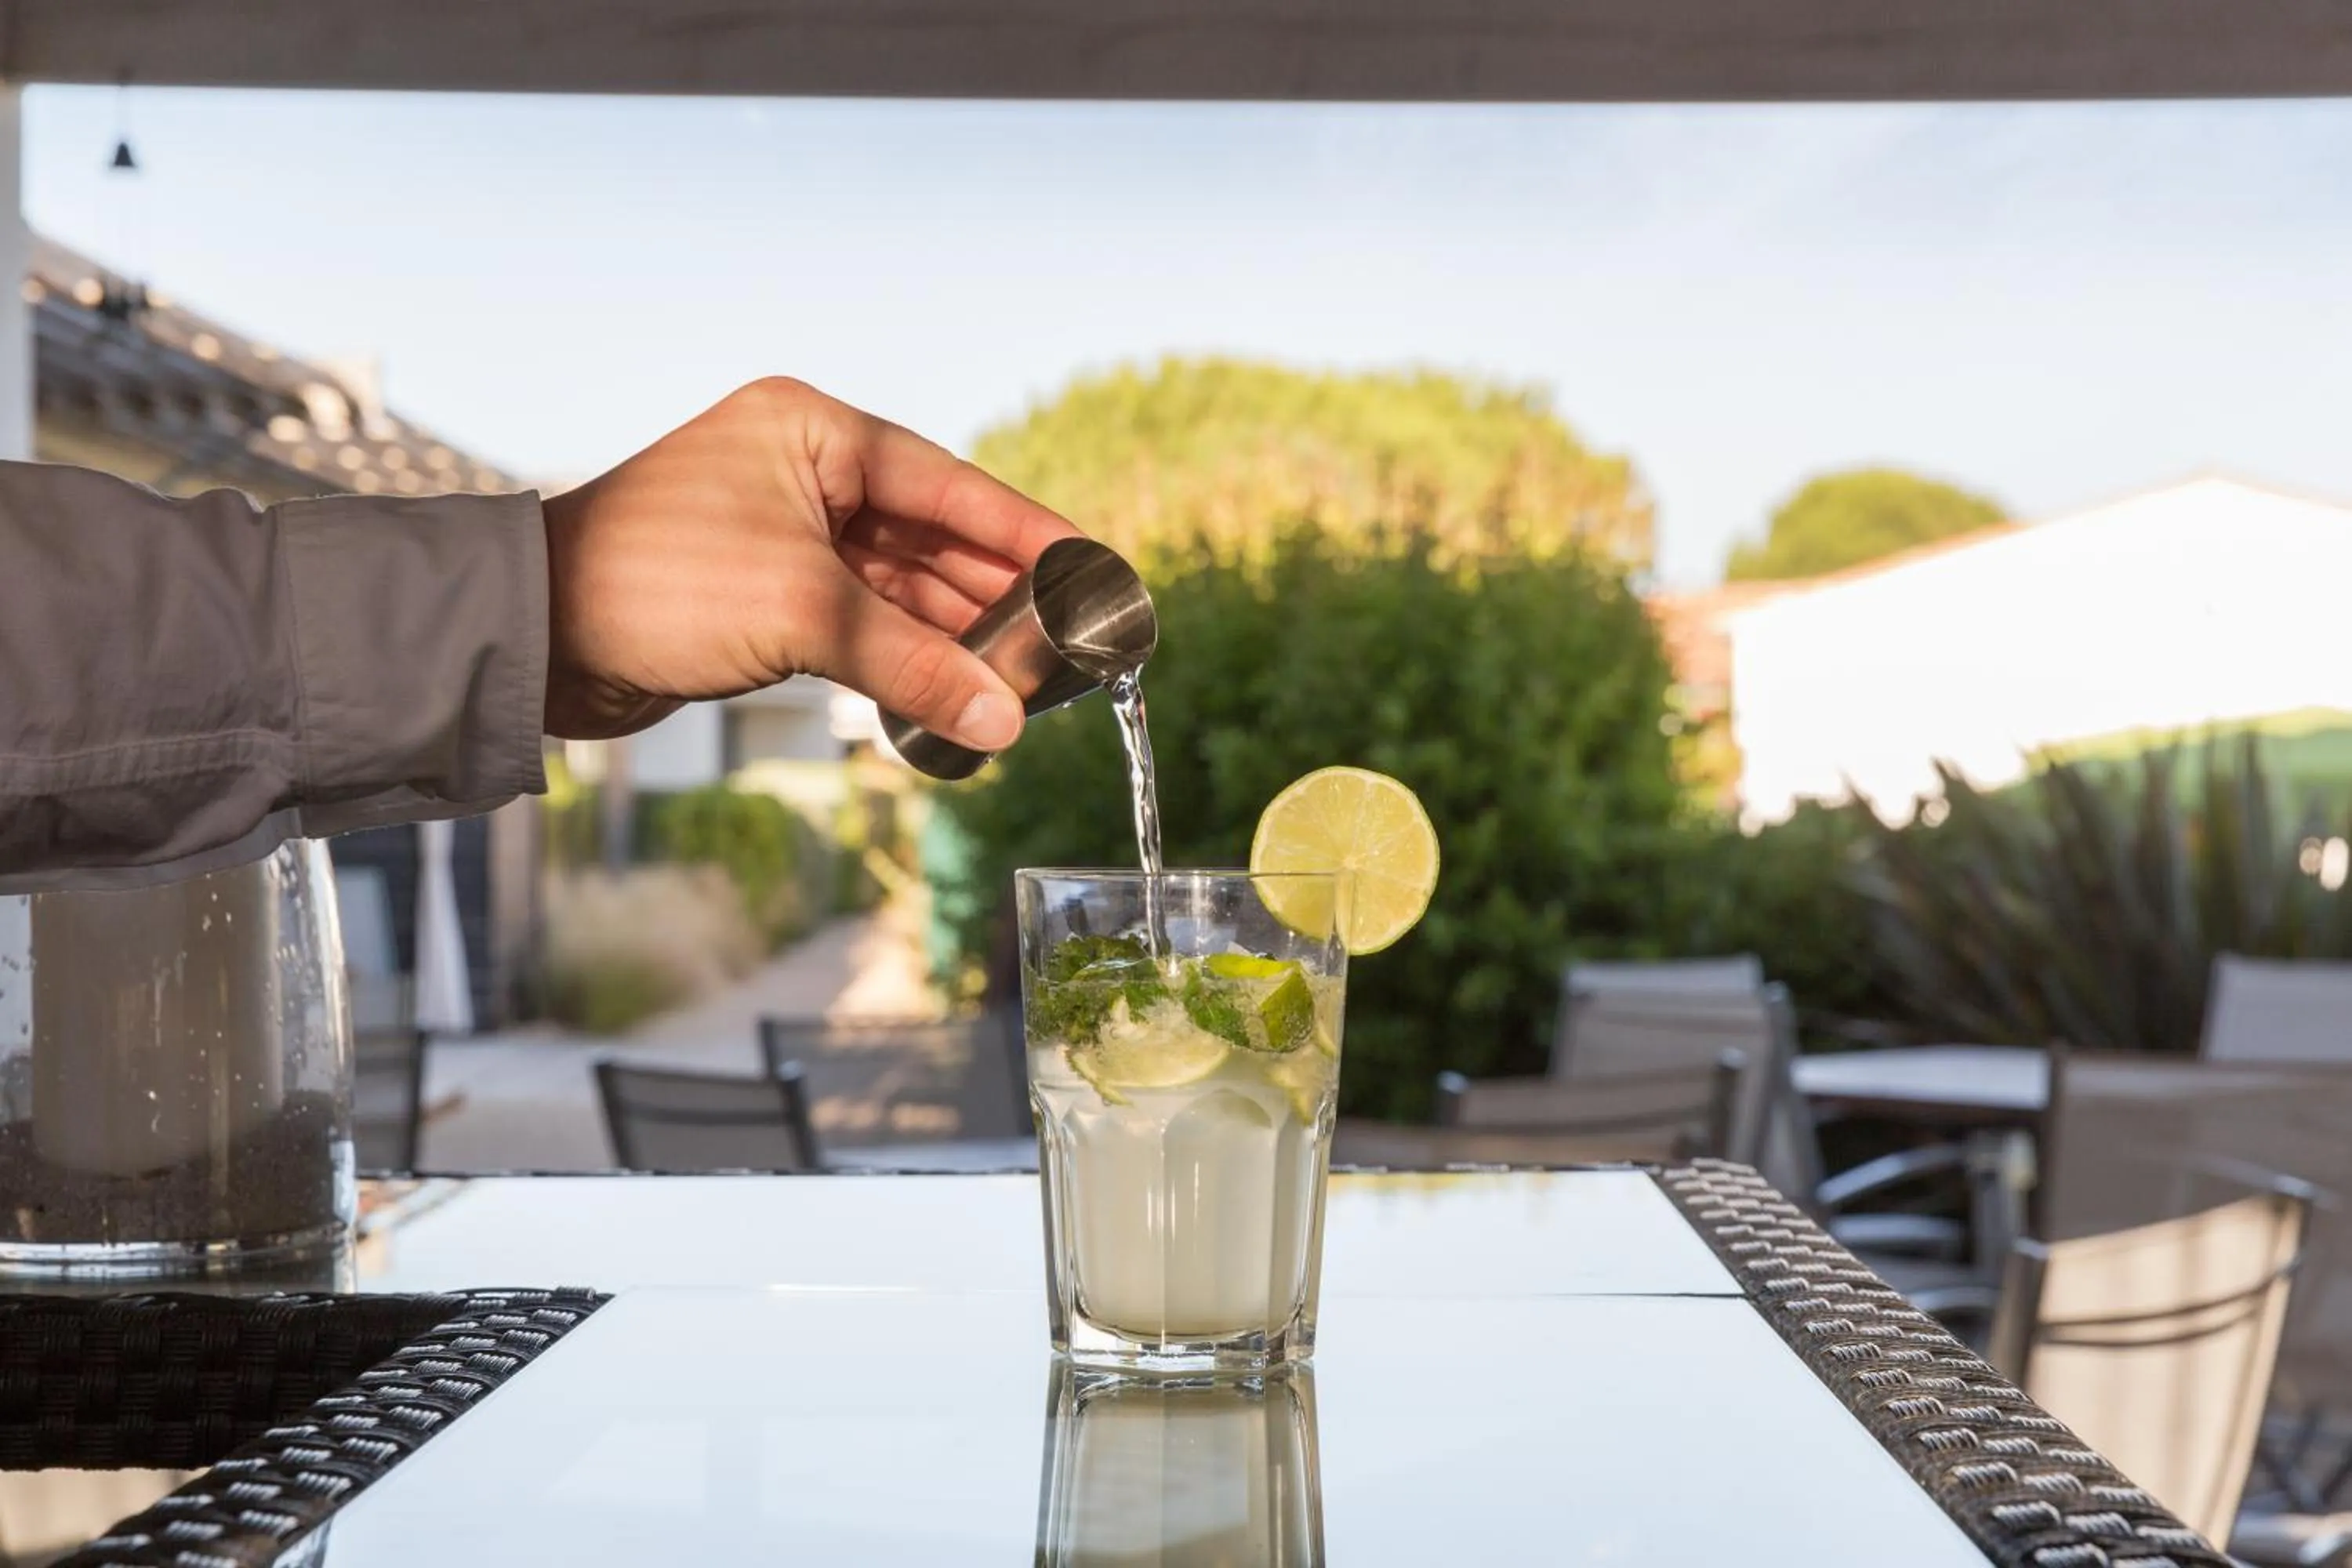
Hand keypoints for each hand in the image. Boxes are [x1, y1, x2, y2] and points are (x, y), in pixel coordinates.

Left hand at [539, 378, 1082, 745]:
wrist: (535, 637)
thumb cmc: (656, 585)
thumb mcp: (801, 615)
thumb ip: (914, 665)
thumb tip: (1006, 725)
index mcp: (813, 431)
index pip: (951, 483)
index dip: (1029, 533)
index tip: (1096, 571)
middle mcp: (805, 469)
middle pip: (934, 535)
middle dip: (1000, 594)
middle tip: (1075, 641)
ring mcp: (786, 530)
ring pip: (901, 584)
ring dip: (957, 633)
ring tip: (1030, 679)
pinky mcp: (769, 589)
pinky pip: (864, 617)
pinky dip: (907, 652)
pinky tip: (960, 687)